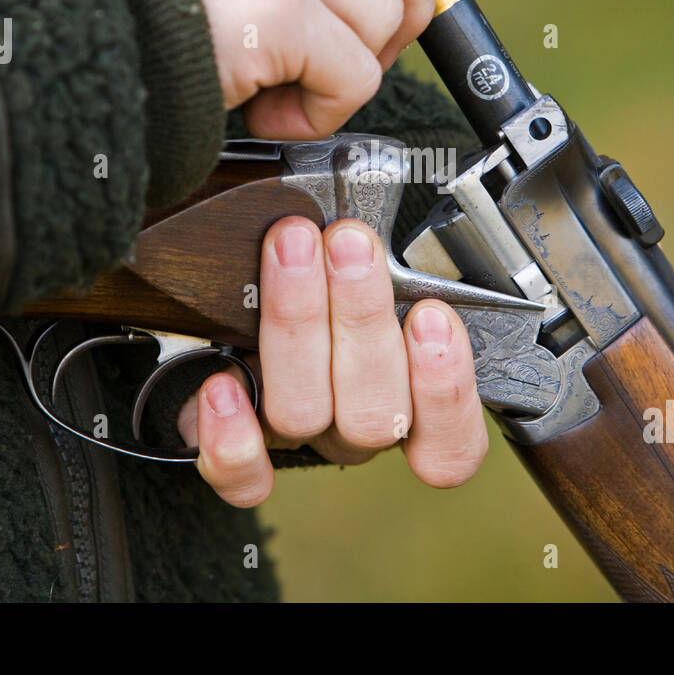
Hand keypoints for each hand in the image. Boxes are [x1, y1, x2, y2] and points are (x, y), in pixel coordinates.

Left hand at [176, 216, 486, 506]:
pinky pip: (242, 475)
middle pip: (375, 414)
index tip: (432, 314)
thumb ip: (387, 256)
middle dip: (361, 317)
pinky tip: (222, 382)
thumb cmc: (325, 275)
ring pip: (305, 416)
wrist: (239, 302)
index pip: (451, 443)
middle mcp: (357, 429)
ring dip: (297, 325)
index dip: (445, 389)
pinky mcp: (240, 456)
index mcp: (410, 403)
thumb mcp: (373, 262)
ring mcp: (299, 442)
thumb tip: (378, 199)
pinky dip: (233, 436)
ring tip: (291, 248)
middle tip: (348, 242)